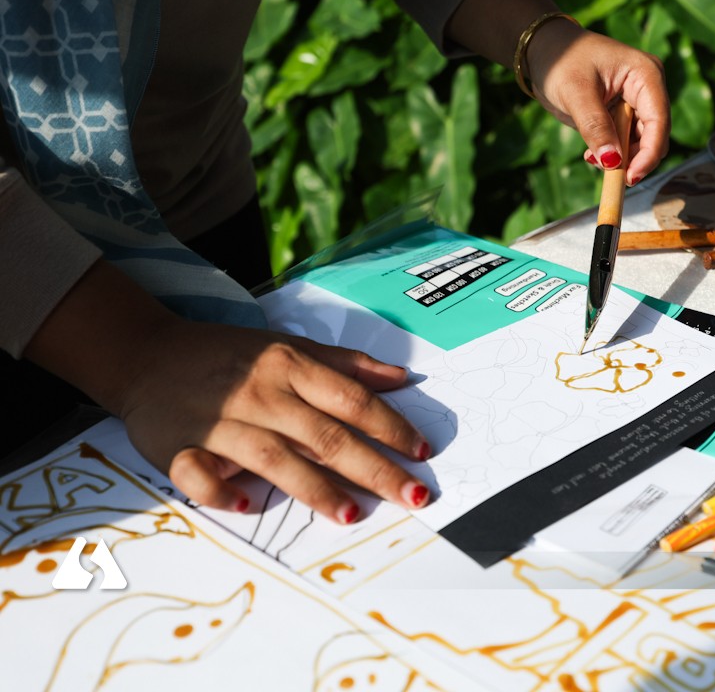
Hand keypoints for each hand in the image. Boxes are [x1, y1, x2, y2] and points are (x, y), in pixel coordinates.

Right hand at [26, 262, 429, 523]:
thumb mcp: (288, 345)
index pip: (352, 399)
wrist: (146, 354)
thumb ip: (345, 364)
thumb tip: (402, 378)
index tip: (422, 451)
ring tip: (352, 515)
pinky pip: (201, 475)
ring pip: (274, 458)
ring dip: (315, 489)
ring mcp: (219, 422)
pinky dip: (223, 491)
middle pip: (326, 435)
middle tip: (414, 495)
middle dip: (374, 469)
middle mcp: (261, 394)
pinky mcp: (178, 447)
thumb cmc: (229, 355)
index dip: (391, 426)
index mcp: (290, 365)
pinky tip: (250, 505)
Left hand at [526, 19, 669, 185]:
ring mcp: (636, 102)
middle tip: (607, 172)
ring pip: (641, 143)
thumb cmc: (561, 60)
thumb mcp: (575, 93)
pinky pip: (626, 143)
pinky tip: (592, 154)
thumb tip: (613, 162)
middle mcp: (648, 89)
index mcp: (646, 74)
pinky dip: (613, 154)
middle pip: (654, 135)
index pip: (659, 121)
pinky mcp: (623, 114)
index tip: (630, 177)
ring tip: (592, 158)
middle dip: (634, 158)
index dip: (649, 153)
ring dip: (621, 158)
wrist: (544, 51)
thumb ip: (595, 127)